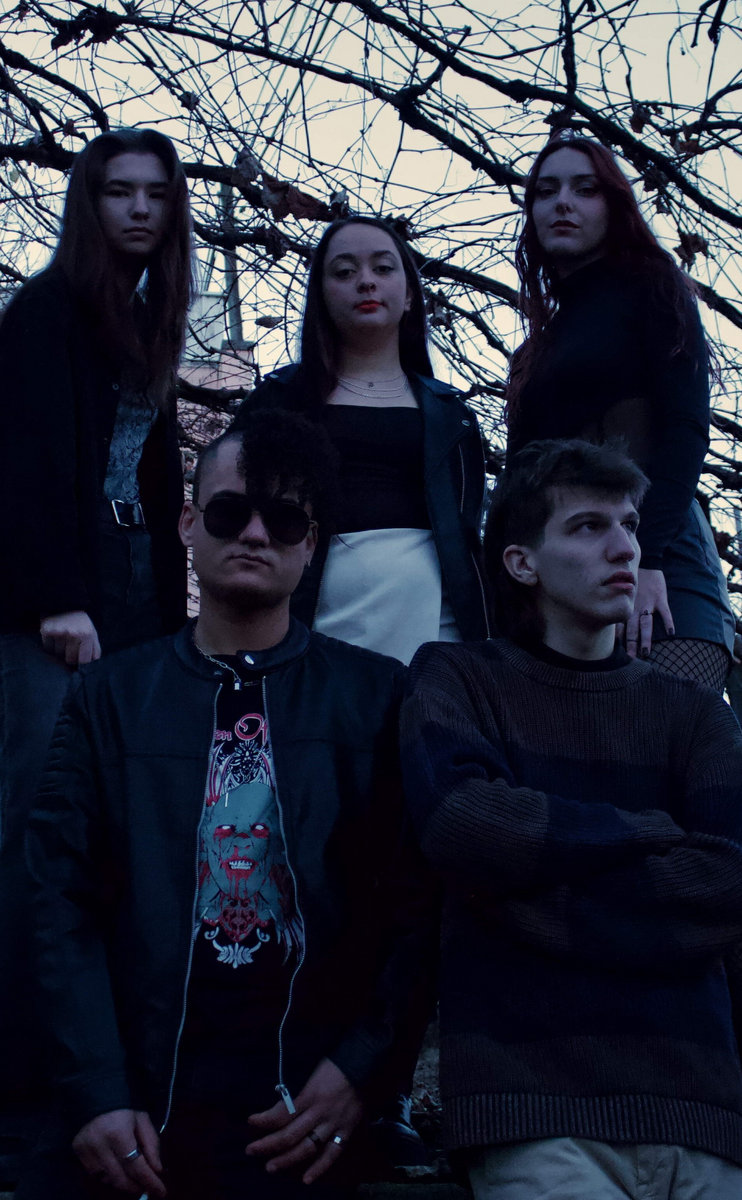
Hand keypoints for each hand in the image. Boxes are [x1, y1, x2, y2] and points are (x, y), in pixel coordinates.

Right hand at [40, 610, 100, 665]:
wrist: (64, 601)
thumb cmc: (80, 621)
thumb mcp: (92, 632)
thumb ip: (94, 649)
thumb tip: (92, 664)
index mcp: (87, 634)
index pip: (84, 660)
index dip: (82, 661)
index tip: (80, 658)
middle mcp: (73, 633)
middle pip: (70, 659)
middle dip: (70, 657)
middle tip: (70, 648)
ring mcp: (59, 632)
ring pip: (58, 654)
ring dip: (60, 650)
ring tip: (63, 639)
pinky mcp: (46, 630)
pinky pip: (47, 648)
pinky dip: (50, 645)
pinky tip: (54, 637)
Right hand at [72, 1108, 165, 1195]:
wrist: (94, 1091)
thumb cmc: (123, 1104)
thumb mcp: (142, 1119)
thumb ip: (151, 1144)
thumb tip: (157, 1170)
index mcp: (119, 1134)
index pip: (137, 1166)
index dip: (150, 1182)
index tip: (161, 1192)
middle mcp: (100, 1146)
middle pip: (120, 1178)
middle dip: (136, 1186)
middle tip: (147, 1189)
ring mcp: (86, 1150)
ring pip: (107, 1179)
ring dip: (123, 1183)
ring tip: (134, 1180)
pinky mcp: (77, 1151)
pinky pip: (94, 1173)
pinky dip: (108, 1176)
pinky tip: (117, 1171)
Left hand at [246, 1058, 362, 1183]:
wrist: (362, 1064)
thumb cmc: (333, 1066)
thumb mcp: (311, 1075)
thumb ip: (298, 1095)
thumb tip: (280, 1107)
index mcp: (309, 1096)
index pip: (282, 1113)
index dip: (264, 1120)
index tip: (251, 1122)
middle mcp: (319, 1113)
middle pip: (290, 1134)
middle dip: (268, 1144)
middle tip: (251, 1150)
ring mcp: (333, 1125)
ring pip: (307, 1147)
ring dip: (287, 1159)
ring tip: (270, 1167)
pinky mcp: (346, 1131)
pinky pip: (332, 1153)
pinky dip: (320, 1167)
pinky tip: (306, 1179)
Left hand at [623, 568, 673, 658]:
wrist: (645, 562)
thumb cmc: (631, 579)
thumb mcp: (621, 592)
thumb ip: (617, 606)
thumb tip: (610, 623)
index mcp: (626, 608)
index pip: (620, 628)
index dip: (619, 641)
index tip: (619, 655)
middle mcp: (635, 608)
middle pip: (632, 631)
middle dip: (631, 646)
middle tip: (630, 659)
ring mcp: (648, 604)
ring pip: (646, 625)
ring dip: (646, 639)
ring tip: (646, 652)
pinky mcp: (660, 599)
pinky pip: (665, 612)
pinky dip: (668, 622)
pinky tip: (671, 633)